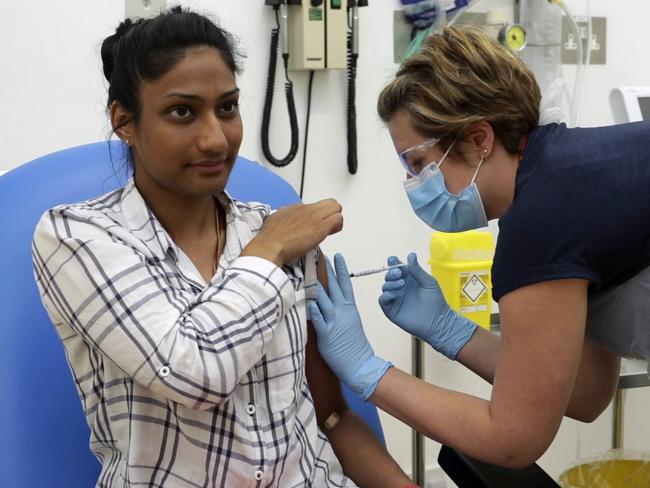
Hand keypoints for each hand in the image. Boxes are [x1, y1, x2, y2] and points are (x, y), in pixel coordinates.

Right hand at [242, 199, 342, 265]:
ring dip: (335, 221)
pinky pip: (338, 219)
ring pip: (337, 208)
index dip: (319, 215)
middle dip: (332, 214)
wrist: (270, 245)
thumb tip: (288, 217)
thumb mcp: (276, 218)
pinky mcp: (321, 227)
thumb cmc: (270, 237)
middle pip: (331, 203)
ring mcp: (315, 217)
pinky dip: (337, 227)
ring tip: (328, 232)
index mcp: (297, 207)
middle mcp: (308, 209)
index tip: (314, 225)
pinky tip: (328, 234)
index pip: (317, 205)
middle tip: (326, 226)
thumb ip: (285, 216)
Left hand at [309, 254, 391, 399]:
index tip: (338, 256)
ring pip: (324, 299)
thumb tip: (326, 300)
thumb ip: (339, 310)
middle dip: (327, 270)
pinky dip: (314, 311)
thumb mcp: (350, 322)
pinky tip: (308, 301)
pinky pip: (319, 319)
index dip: (341, 269)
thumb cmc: (353, 345)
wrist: (360, 363)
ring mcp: (335, 322)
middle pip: (334, 286)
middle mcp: (343, 311)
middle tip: (321, 255)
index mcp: (350, 308)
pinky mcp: (327, 334)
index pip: (345, 284)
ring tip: (309, 272)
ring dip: (316, 286)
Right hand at [378, 252, 476, 359]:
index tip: (393, 259)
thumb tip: (410, 254)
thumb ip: (417, 270)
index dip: (393, 262)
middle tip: (399, 274)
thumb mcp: (428, 282)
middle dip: (391, 272)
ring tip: (401, 285)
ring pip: (385, 286)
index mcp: (409, 279)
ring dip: (390, 283)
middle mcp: (400, 287)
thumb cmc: (435, 301)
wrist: (437, 321)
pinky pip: (383, 300)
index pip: (397, 268)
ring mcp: (395, 299)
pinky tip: (395, 294)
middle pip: (389, 276)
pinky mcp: (391, 310)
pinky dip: (386, 295)